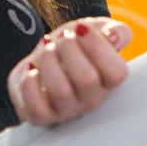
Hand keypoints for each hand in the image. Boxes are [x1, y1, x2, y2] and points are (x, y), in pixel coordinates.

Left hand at [7, 18, 132, 126]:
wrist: (42, 59)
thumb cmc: (74, 46)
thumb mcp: (97, 30)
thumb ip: (115, 30)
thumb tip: (113, 36)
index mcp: (109, 80)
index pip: (117, 73)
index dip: (97, 46)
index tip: (81, 29)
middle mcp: (91, 100)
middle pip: (86, 79)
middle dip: (68, 48)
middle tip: (62, 38)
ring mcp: (67, 111)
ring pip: (60, 91)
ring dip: (48, 60)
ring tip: (45, 49)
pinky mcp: (41, 116)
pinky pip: (37, 108)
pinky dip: (29, 84)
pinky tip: (32, 69)